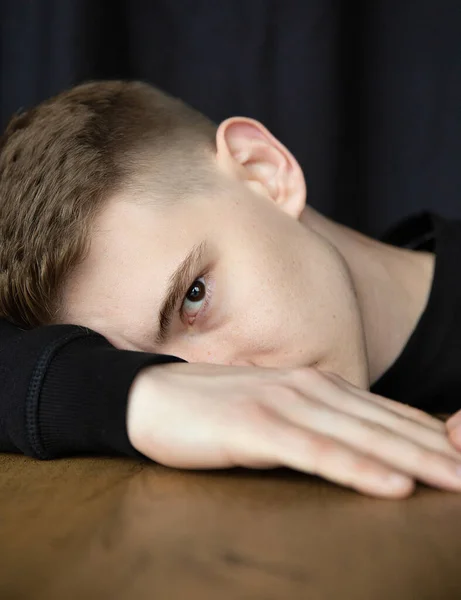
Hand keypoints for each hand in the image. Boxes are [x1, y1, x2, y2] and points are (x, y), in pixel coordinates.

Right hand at [127, 363, 460, 498]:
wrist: (150, 398)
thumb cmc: (214, 410)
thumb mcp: (275, 413)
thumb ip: (315, 423)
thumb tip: (357, 449)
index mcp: (316, 384)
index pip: (387, 414)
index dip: (431, 438)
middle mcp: (308, 388)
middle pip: (386, 425)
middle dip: (439, 454)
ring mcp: (282, 404)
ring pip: (362, 438)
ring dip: (415, 463)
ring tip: (458, 484)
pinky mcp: (255, 428)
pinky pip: (316, 452)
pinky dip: (358, 469)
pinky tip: (392, 486)